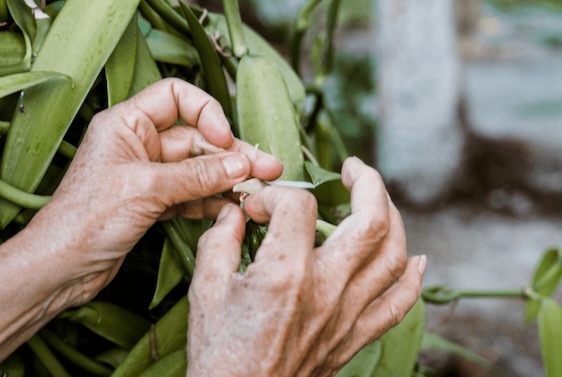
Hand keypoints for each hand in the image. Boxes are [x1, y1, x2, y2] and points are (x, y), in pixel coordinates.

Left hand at [30, 78, 282, 304]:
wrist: (61, 268)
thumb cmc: (86, 220)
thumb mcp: (147, 189)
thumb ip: (198, 175)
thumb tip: (241, 165)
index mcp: (128, 124)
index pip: (177, 97)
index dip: (207, 113)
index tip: (226, 139)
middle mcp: (140, 145)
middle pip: (197, 139)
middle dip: (232, 155)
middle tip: (268, 168)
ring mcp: (149, 175)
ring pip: (199, 169)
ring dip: (229, 179)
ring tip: (260, 190)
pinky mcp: (155, 202)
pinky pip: (193, 194)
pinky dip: (214, 200)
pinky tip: (236, 207)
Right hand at [187, 157, 425, 376]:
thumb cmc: (220, 354)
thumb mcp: (206, 290)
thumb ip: (219, 241)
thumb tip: (234, 213)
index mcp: (286, 274)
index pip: (299, 206)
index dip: (275, 195)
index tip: (257, 206)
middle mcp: (327, 289)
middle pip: (371, 220)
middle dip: (367, 182)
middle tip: (352, 167)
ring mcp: (348, 314)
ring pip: (394, 256)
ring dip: (394, 218)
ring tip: (378, 199)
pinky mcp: (355, 336)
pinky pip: (399, 304)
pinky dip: (413, 278)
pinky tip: (416, 259)